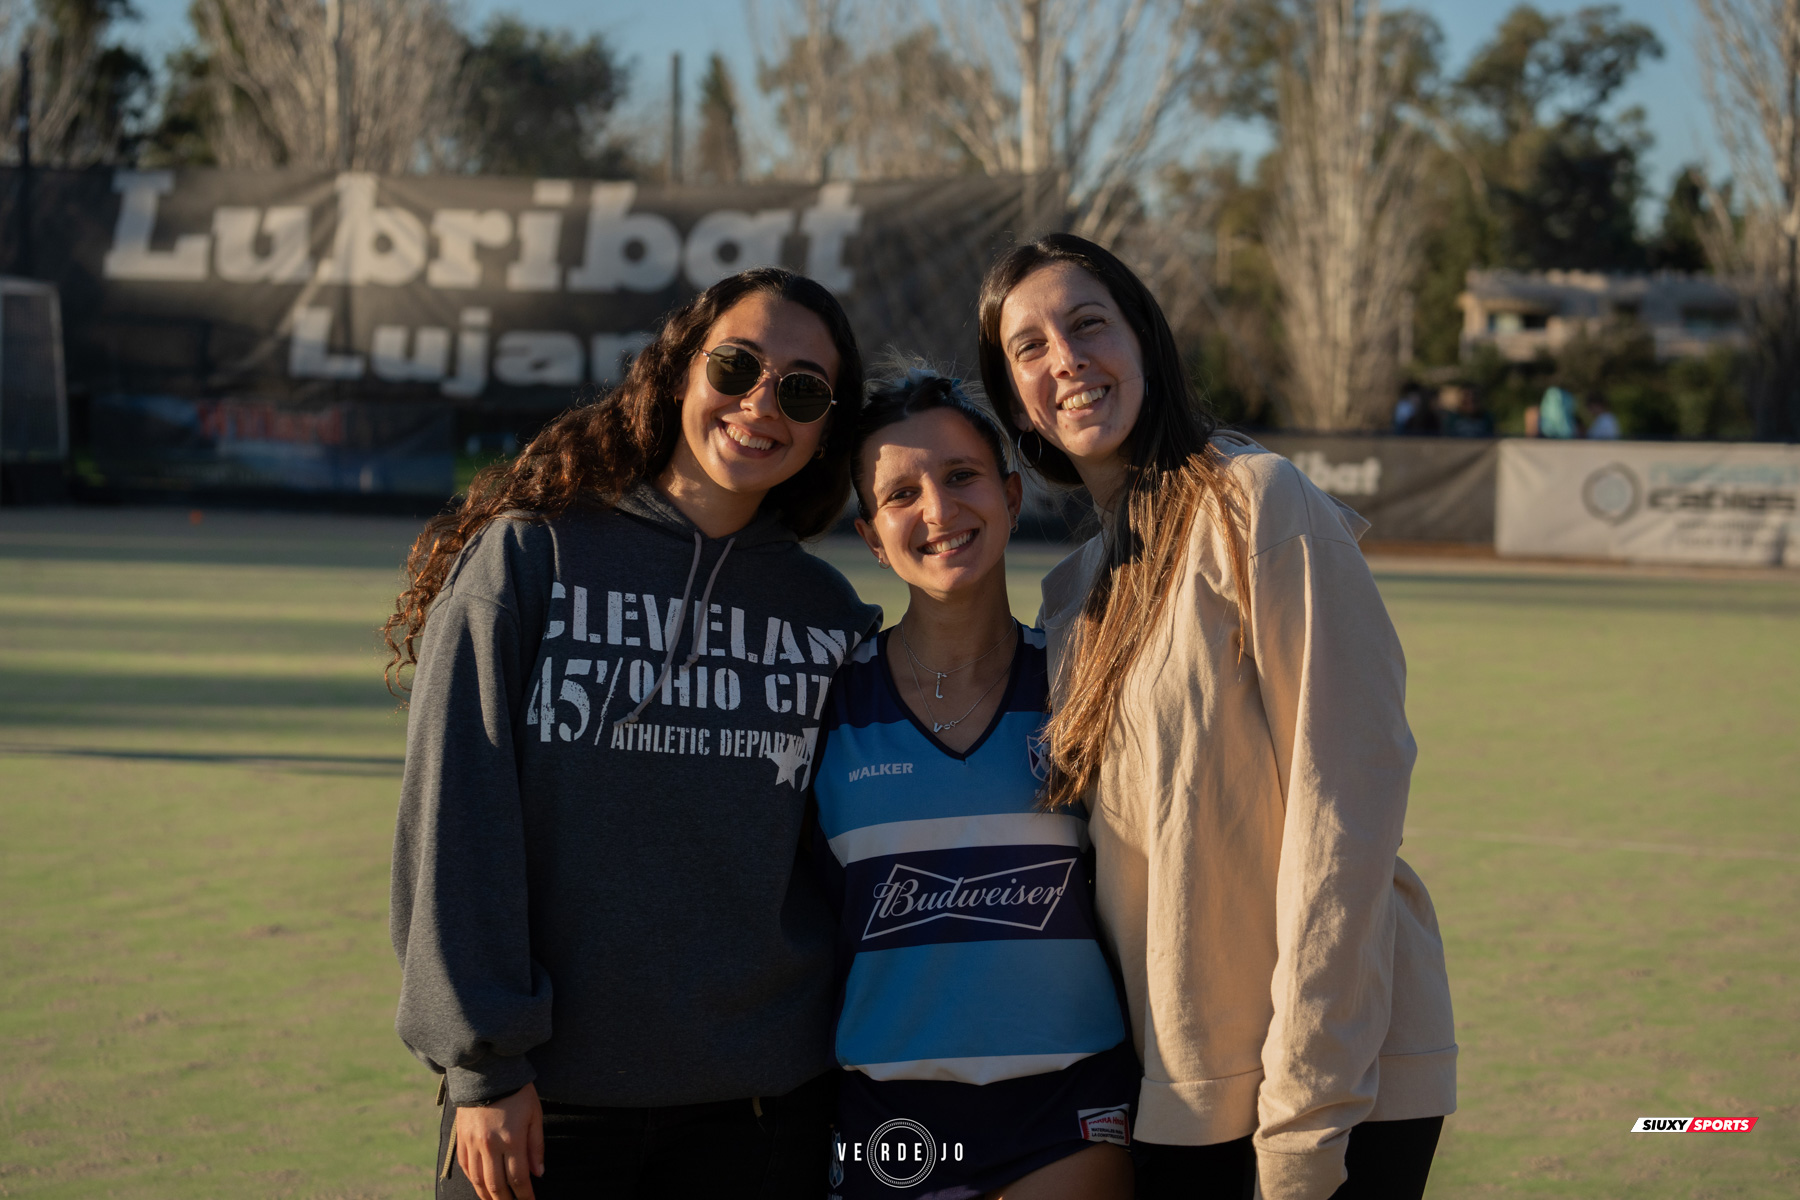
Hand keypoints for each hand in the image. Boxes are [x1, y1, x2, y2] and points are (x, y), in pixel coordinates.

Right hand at [454, 1082, 544, 1199]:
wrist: (487, 1071)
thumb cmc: (517, 1091)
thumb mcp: (535, 1114)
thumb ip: (536, 1146)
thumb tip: (539, 1173)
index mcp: (512, 1139)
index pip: (519, 1178)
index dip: (525, 1196)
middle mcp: (490, 1145)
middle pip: (497, 1185)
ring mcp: (473, 1143)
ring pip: (478, 1181)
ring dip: (488, 1197)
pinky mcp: (461, 1138)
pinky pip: (466, 1167)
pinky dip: (474, 1181)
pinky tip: (481, 1187)